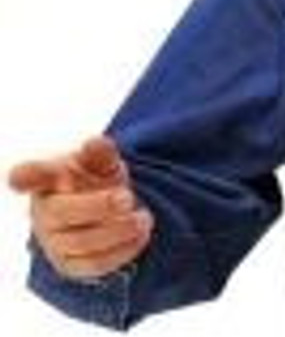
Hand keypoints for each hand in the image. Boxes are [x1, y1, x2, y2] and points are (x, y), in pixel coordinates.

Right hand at [8, 136, 152, 279]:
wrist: (107, 210)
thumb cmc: (97, 180)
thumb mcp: (103, 162)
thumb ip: (101, 153)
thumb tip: (96, 143)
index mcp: (47, 179)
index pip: (27, 175)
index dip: (23, 178)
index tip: (18, 180)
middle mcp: (43, 211)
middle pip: (60, 213)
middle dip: (99, 206)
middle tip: (128, 197)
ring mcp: (53, 241)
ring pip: (82, 243)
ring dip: (118, 230)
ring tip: (143, 218)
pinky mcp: (69, 265)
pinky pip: (95, 264)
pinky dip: (123, 250)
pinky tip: (141, 234)